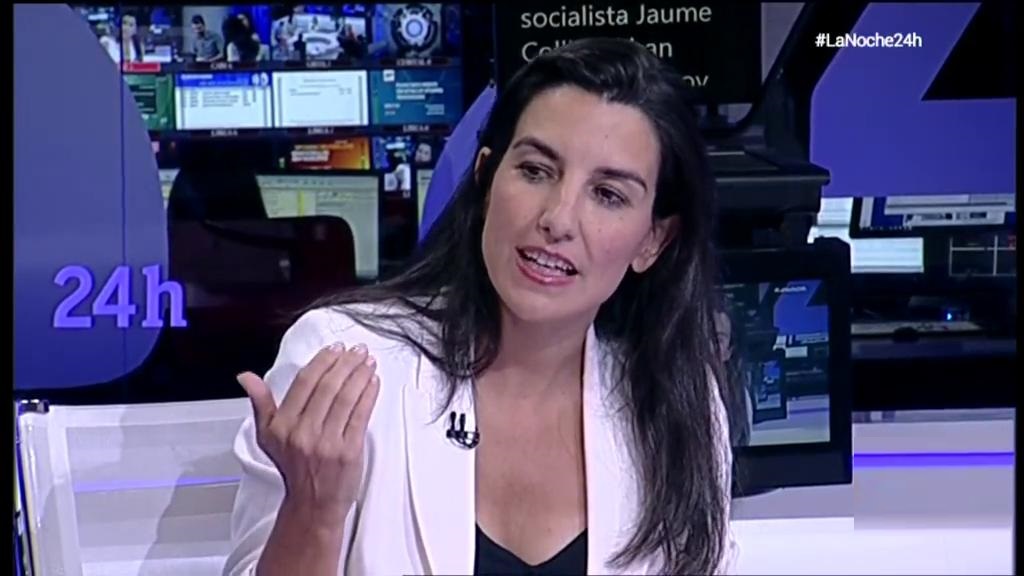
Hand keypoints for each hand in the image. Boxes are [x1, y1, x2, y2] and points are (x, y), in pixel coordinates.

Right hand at [237, 343, 380, 520]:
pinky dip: (369, 395)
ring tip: (368, 361)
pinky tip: (373, 382)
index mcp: (281, 425)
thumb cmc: (294, 467)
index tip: (335, 349)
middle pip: (328, 386)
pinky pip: (361, 415)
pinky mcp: (349, 451)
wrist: (313, 504)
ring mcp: (326, 442)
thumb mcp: (267, 436)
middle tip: (357, 350)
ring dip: (360, 374)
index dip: (322, 361)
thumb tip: (246, 377)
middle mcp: (302, 433)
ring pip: (346, 398)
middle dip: (346, 363)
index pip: (304, 383)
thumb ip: (260, 403)